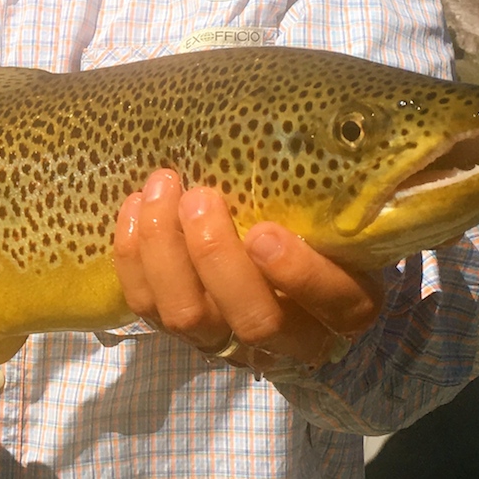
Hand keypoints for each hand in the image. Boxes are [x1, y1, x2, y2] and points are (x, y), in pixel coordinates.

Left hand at [112, 169, 384, 369]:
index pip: (334, 302)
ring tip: (161, 190)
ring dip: (166, 250)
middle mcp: (289, 340)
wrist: (286, 285)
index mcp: (344, 308)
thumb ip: (326, 198)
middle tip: (200, 197)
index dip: (298, 273)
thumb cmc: (317, 235)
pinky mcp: (181, 334)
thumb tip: (300, 136)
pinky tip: (135, 207)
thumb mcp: (337, 220)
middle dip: (217, 256)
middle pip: (252, 320)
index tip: (265, 231)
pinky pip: (147, 307)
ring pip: (189, 317)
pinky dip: (134, 257)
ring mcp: (229, 342)